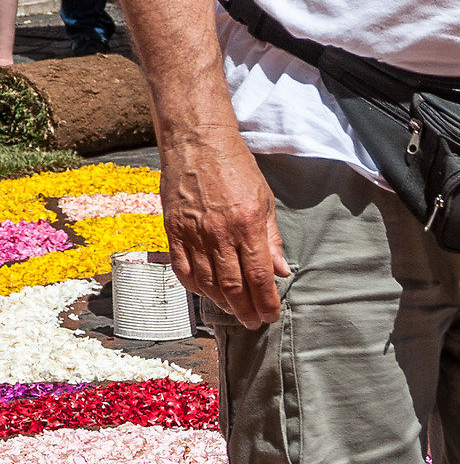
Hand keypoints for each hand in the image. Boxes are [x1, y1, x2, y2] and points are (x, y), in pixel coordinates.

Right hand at [159, 129, 285, 330]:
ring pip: (207, 282)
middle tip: (254, 322)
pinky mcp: (173, 228)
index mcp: (248, 226)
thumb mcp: (265, 201)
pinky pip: (182, 268)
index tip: (271, 316)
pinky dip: (195, 287)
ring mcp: (193, 232)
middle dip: (246, 311)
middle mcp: (219, 233)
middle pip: (233, 287)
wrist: (196, 140)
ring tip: (234, 312)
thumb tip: (282, 272)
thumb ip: (272, 240)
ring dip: (222, 303)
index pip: (259, 278)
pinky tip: (206, 293)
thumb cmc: (235, 168)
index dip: (266, 303)